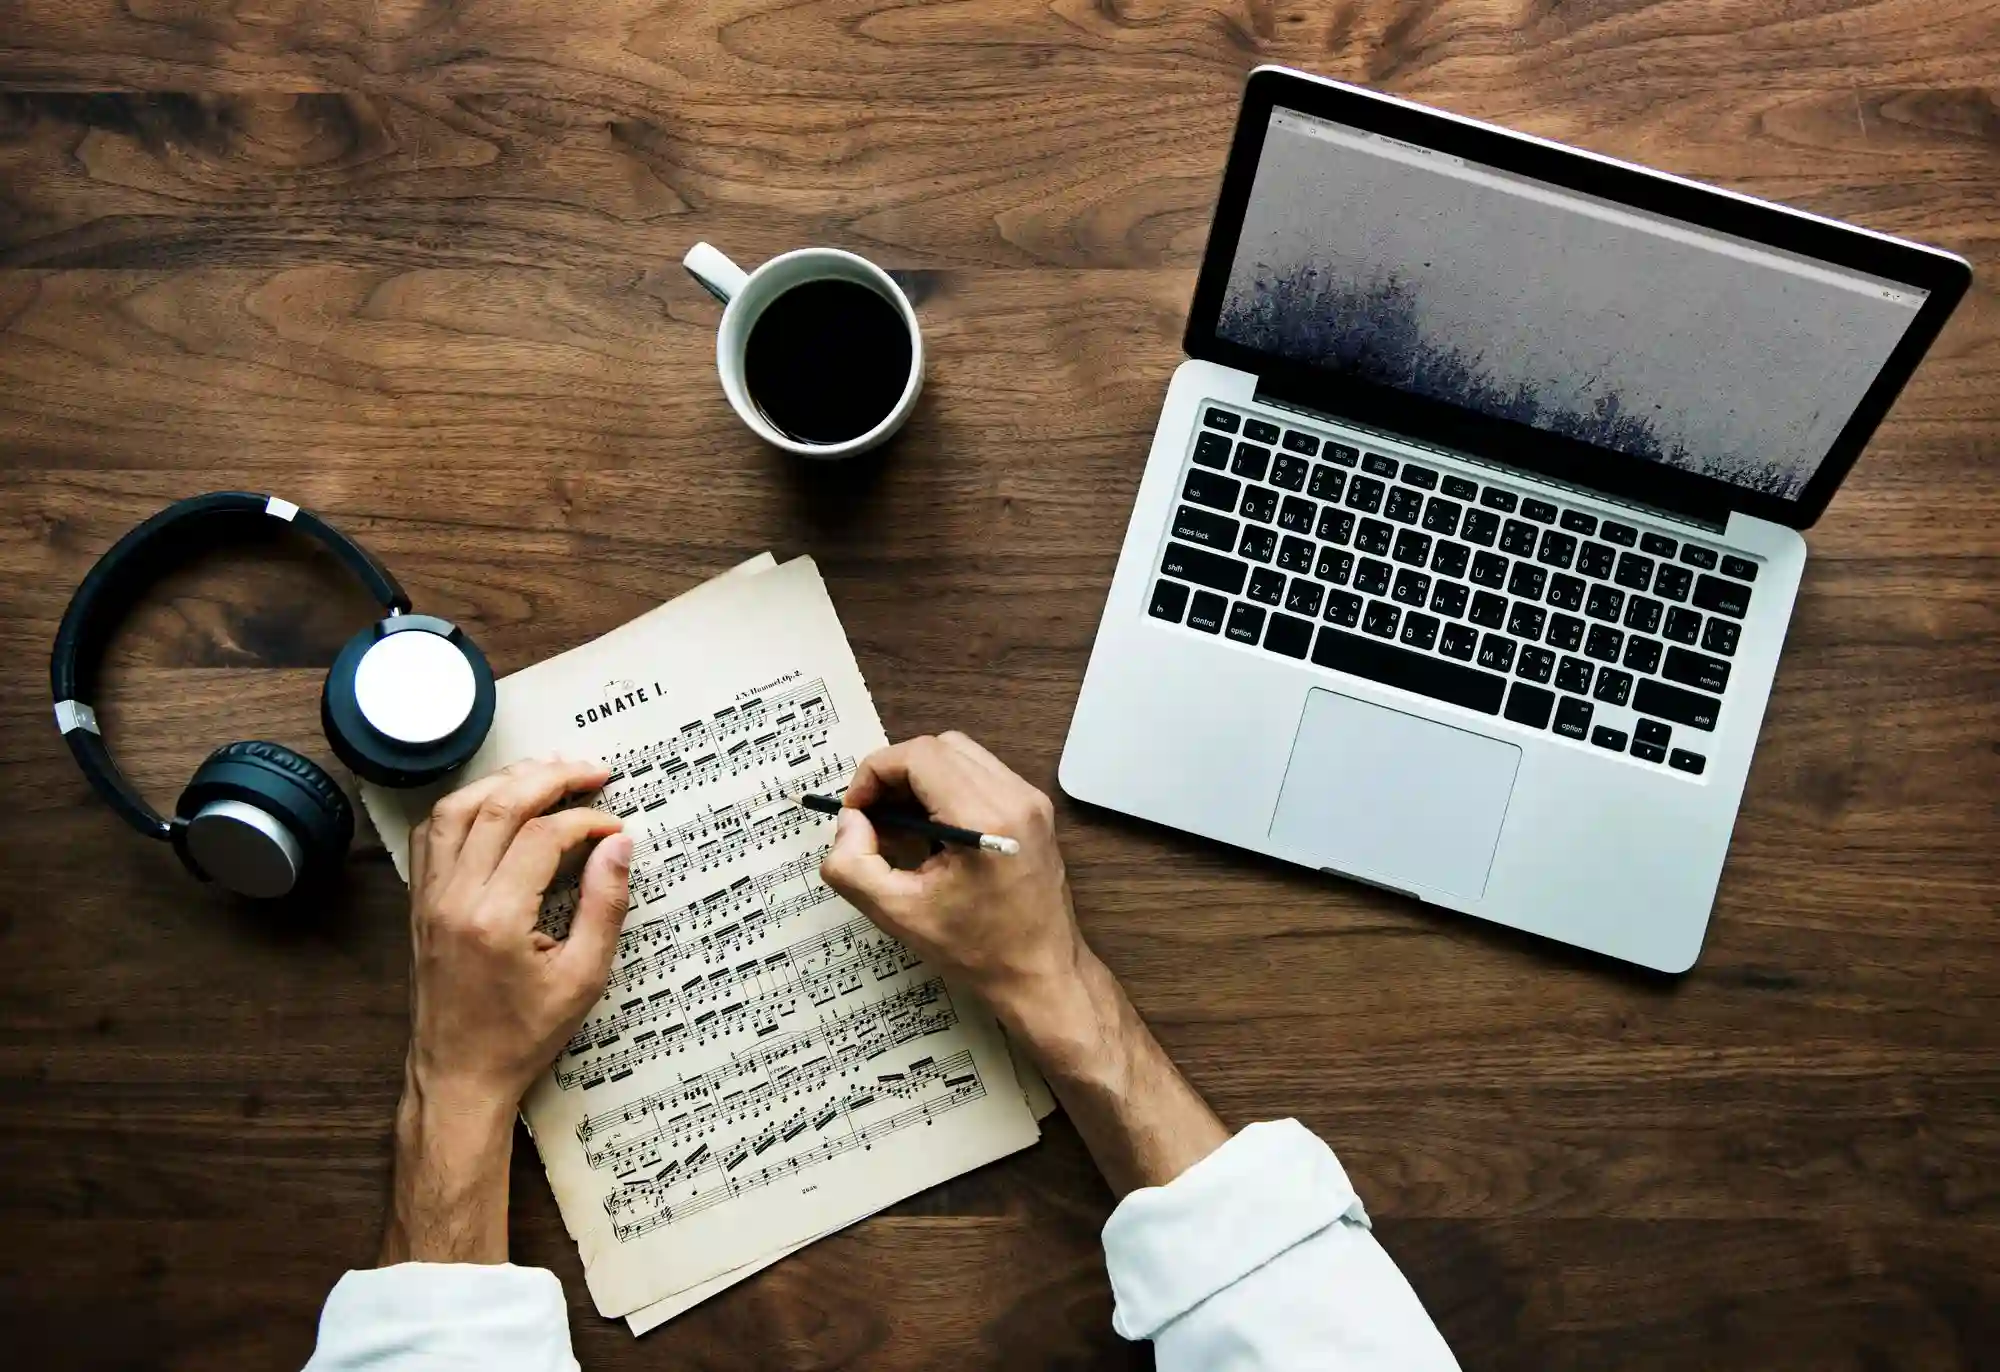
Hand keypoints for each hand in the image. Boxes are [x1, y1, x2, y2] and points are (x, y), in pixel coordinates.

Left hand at [405, 755, 631, 1115]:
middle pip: (497, 806)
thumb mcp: (583, 979)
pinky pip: (433, 834)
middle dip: (549, 778)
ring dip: (503, 782)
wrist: (459, 1077)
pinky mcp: (419, 903)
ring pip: (457, 808)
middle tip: (590, 770)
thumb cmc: (522, 1037)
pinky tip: (495, 803)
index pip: (544, 837)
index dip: (587, 820)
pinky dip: (464, 806)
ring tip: (546, 773)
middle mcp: (454, 898)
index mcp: (496, 918)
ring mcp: (429, 897)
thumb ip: (605, 906)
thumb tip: (620, 845)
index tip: (616, 828)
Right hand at [822, 732, 1226, 1195]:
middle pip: (938, 747)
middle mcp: (1015, 797)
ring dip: (920, 780)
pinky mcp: (1034, 811)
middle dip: (895, 774)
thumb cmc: (980, 951)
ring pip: (959, 755)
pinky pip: (980, 775)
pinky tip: (931, 835)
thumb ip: (853, 865)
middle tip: (872, 818)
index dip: (874, 774)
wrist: (1042, 975)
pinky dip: (946, 790)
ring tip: (900, 829)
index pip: (918, 756)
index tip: (855, 811)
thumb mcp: (898, 914)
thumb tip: (849, 821)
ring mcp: (1030, 801)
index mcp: (985, 816)